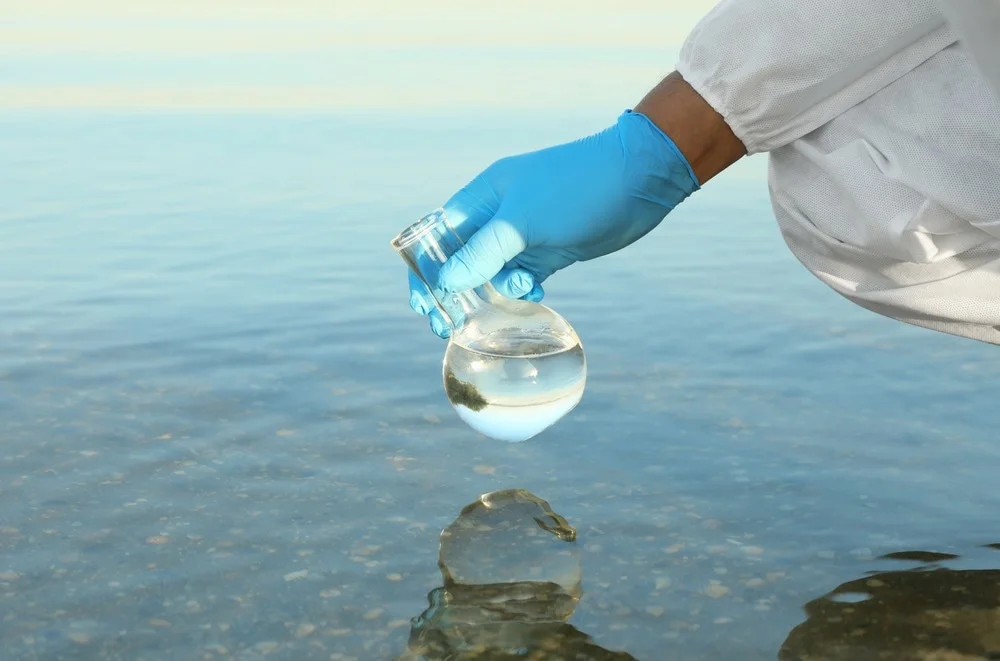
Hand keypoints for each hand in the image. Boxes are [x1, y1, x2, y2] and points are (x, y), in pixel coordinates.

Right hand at [408, 110, 700, 337]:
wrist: (637, 180)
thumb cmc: (575, 189)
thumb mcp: (522, 222)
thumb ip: (482, 253)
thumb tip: (446, 283)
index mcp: (481, 198)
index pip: (437, 237)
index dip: (425, 271)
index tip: (423, 305)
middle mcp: (496, 216)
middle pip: (461, 260)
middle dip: (456, 291)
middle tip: (451, 325)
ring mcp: (523, 234)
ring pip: (493, 274)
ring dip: (499, 290)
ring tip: (523, 291)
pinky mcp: (548, 251)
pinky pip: (521, 278)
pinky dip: (524, 291)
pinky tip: (538, 294)